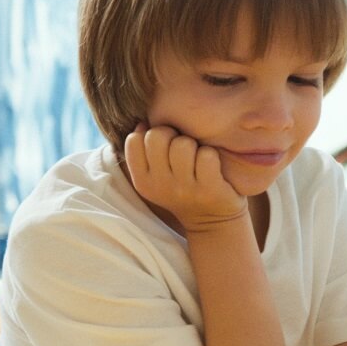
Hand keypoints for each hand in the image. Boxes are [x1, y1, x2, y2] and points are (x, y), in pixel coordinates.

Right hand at [122, 124, 244, 232]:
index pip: (134, 141)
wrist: (212, 222)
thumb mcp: (157, 177)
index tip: (164, 146)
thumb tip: (142, 123)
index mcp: (142, 181)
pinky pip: (207, 155)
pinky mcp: (209, 189)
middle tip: (183, 148)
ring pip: (183, 144)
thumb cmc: (183, 189)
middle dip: (172, 135)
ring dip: (194, 145)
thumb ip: (145, 152)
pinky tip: (212, 166)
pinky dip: (212, 155)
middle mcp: (160, 186)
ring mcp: (185, 189)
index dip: (150, 135)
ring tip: (197, 158)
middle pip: (157, 136)